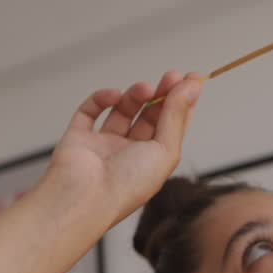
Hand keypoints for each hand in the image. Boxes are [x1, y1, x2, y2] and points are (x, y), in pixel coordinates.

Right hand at [41, 69, 202, 231]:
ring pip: (122, 111)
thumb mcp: (165, 150)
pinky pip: (90, 111)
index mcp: (152, 163)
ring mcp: (103, 145)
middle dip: (162, 95)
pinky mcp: (80, 137)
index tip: (191, 80)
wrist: (86, 196)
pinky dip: (101, 98)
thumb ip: (176, 117)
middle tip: (172, 76)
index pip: (170, 129)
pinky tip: (114, 95)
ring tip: (145, 88)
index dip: (181, 104)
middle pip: (149, 117)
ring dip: (135, 95)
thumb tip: (191, 88)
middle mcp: (129, 155)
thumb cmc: (127, 186)